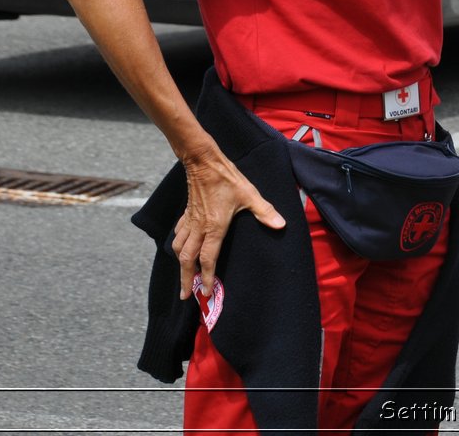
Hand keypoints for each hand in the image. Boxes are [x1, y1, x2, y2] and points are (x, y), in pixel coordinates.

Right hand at [173, 145, 284, 299]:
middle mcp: (199, 228)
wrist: (204, 162)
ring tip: (183, 277)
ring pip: (179, 249)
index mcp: (214, 227)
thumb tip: (281, 224)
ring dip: (180, 265)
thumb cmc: (227, 179)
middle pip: (187, 259)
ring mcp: (191, 221)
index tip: (206, 292)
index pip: (208, 259)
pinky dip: (177, 245)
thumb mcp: (249, 194)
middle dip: (186, 279)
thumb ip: (265, 211)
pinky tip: (179, 248)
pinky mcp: (187, 213)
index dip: (206, 277)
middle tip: (186, 295)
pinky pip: (178, 234)